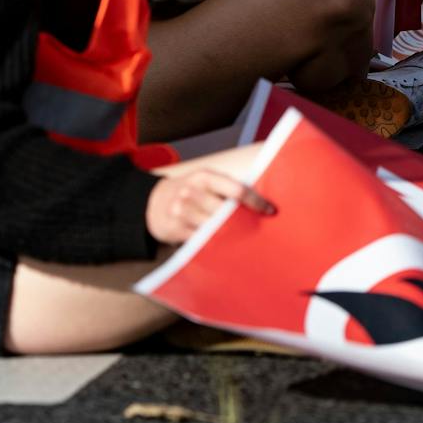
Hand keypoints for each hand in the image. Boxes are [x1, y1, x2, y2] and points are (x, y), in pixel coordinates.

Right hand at [146, 168, 270, 244]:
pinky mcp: (175, 229)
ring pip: (215, 228)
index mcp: (205, 177)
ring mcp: (181, 211)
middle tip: (259, 228)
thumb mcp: (205, 181)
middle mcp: (191, 192)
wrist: (152, 202)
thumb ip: (226, 189)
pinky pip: (202, 240)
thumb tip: (259, 201)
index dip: (256, 201)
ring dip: (231, 234)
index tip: (270, 211)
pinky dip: (215, 243)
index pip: (237, 190)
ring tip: (243, 237)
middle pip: (226, 212)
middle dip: (244, 220)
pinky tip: (224, 245)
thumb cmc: (190, 191)